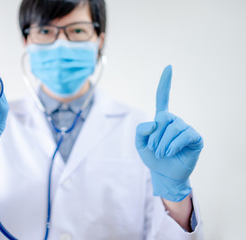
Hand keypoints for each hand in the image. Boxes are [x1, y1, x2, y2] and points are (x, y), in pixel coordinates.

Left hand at [135, 66, 202, 201]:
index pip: (163, 98)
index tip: (169, 68)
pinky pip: (184, 135)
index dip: (165, 83)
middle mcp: (175, 121)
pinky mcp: (195, 138)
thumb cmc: (153, 158)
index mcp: (161, 120)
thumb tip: (155, 122)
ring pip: (173, 128)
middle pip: (163, 118)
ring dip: (163, 143)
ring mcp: (186, 129)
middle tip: (154, 149)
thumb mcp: (140, 144)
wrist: (164, 175)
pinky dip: (173, 145)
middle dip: (155, 136)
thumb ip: (141, 131)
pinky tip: (170, 152)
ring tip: (162, 153)